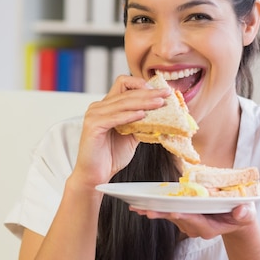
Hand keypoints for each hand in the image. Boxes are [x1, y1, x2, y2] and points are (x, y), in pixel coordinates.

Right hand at [69, 75, 171, 190]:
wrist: (96, 175)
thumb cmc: (111, 156)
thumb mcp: (131, 135)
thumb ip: (141, 122)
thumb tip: (162, 114)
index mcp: (107, 106)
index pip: (123, 84)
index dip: (141, 83)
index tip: (159, 90)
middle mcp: (99, 107)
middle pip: (126, 93)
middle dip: (149, 93)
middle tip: (166, 94)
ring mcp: (94, 115)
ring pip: (122, 103)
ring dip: (143, 102)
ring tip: (159, 103)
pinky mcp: (93, 126)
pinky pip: (114, 117)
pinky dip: (129, 115)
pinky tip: (142, 115)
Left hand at [129, 203, 256, 238]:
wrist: (234, 219)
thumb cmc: (242, 215)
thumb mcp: (248, 214)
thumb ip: (245, 214)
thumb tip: (241, 212)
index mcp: (210, 228)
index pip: (196, 221)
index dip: (186, 216)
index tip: (174, 211)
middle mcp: (196, 228)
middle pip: (178, 219)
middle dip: (162, 214)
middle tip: (147, 211)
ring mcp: (188, 223)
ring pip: (169, 216)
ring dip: (154, 211)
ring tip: (138, 208)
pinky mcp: (182, 217)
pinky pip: (166, 212)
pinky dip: (154, 208)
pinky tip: (138, 207)